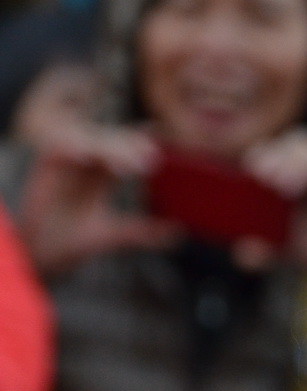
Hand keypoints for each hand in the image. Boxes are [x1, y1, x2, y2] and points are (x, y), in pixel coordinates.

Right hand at [18, 124, 178, 275]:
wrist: (43, 255)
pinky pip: (59, 149)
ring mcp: (67, 163)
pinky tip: (90, 160)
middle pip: (111, 142)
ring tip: (129, 167)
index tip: (163, 135)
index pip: (126, 150)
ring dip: (110, 150)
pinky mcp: (47, 166)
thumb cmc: (74, 240)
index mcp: (104, 175)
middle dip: (131, 147)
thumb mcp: (114, 235)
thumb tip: (179, 233)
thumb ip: (144, 232)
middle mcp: (87, 164)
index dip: (142, 140)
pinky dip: (74, 150)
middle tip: (152, 159)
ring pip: (90, 142)